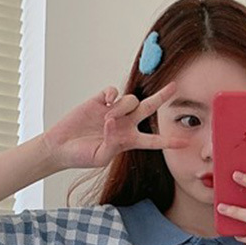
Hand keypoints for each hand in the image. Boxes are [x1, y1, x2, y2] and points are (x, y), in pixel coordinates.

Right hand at [41, 82, 186, 170]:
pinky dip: (112, 94)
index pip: (153, 141)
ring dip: (122, 108)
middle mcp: (125, 124)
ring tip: (107, 118)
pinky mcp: (100, 101)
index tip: (184, 143)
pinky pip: (113, 91)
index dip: (168, 142)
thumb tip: (113, 122)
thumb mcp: (100, 157)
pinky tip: (106, 100)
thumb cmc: (81, 156)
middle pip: (149, 108)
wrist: (61, 146)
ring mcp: (113, 111)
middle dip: (162, 97)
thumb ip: (112, 143)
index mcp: (128, 141)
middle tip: (174, 87)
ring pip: (130, 100)